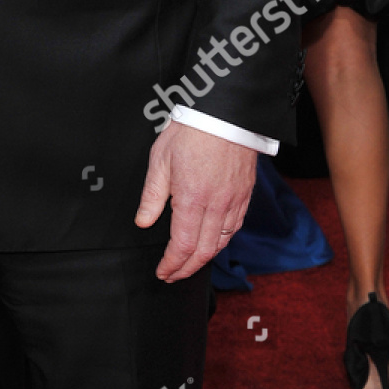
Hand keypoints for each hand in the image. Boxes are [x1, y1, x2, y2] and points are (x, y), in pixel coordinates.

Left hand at [134, 122, 256, 281]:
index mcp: (193, 199)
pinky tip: (213, 241)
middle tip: (173, 274)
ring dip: (204, 258)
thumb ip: (152, 196)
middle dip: (187, 269)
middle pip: (204, 251)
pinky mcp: (245, 195)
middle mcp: (217, 205)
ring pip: (222, 242)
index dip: (172, 264)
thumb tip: (143, 221)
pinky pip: (235, 227)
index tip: (163, 272)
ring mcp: (234, 201)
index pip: (182, 246)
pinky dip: (222, 241)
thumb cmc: (191, 131)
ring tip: (189, 262)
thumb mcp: (160, 160)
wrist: (224, 113)